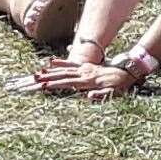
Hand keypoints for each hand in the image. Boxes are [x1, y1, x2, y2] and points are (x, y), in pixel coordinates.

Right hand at [9, 57, 138, 99]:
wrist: (128, 70)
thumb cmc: (121, 85)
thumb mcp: (114, 94)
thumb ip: (101, 96)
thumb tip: (88, 96)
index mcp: (88, 82)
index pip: (67, 84)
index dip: (55, 85)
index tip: (43, 86)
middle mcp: (84, 74)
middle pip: (62, 76)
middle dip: (47, 79)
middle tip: (32, 80)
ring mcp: (84, 69)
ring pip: (64, 71)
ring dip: (50, 72)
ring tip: (36, 74)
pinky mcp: (86, 67)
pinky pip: (71, 65)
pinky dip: (61, 63)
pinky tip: (50, 62)